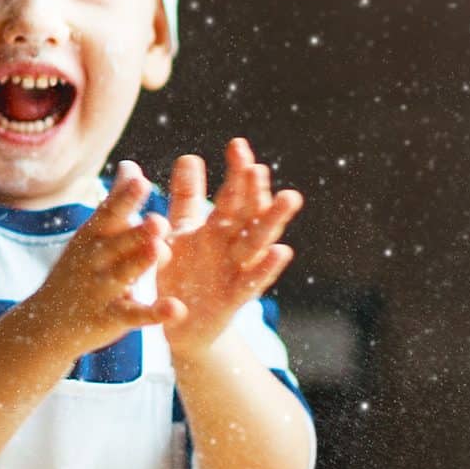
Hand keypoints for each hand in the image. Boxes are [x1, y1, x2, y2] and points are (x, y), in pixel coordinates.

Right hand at [9, 162, 183, 356]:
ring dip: (140, 264)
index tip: (140, 180)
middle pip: (117, 243)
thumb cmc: (78, 269)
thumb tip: (130, 165)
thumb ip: (116, 202)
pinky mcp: (110, 318)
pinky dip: (154, 314)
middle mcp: (94, 260)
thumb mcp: (92, 235)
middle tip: (158, 219)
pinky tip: (176, 309)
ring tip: (159, 251)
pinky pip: (135, 315)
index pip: (109, 213)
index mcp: (93, 236)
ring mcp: (101, 290)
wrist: (46, 323)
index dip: (124, 198)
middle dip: (136, 232)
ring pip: (123, 275)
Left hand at [158, 138, 300, 354]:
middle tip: (258, 166)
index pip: (232, 195)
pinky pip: (252, 281)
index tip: (238, 145)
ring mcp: (237, 270)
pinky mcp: (234, 299)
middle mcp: (232, 246)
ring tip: (290, 197)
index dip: (236, 172)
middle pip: (248, 214)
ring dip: (273, 220)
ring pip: (258, 242)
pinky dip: (267, 267)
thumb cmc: (183, 273)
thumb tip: (190, 156)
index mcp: (218, 228)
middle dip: (254, 191)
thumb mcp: (179, 233)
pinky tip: (282, 250)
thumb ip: (185, 199)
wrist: (179, 324)